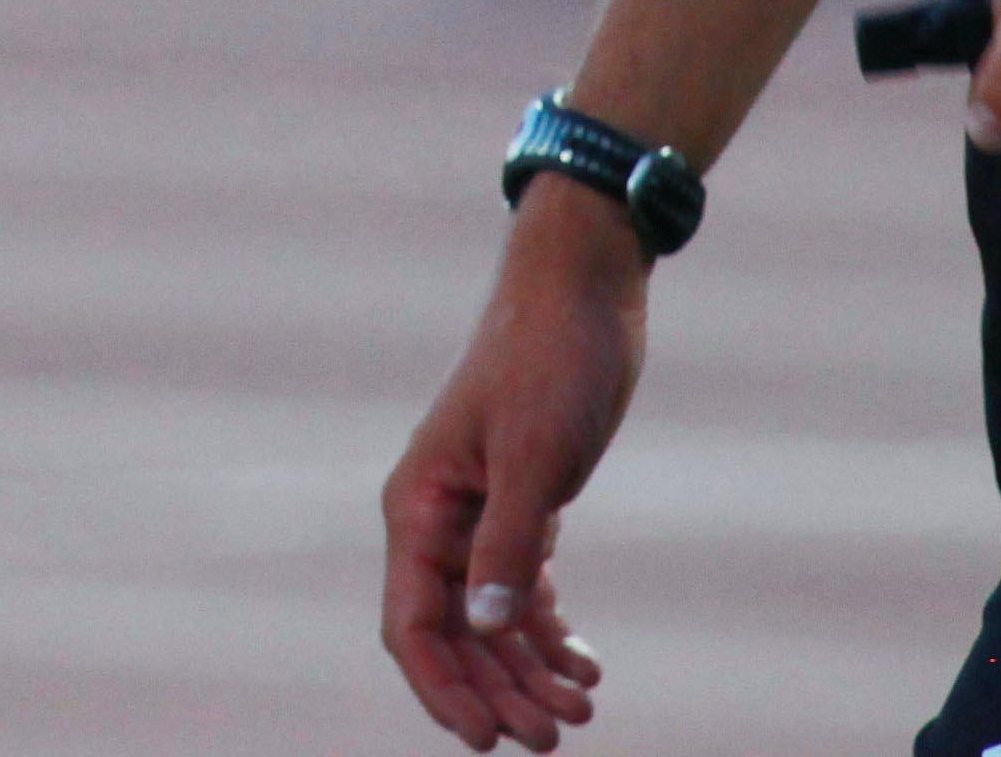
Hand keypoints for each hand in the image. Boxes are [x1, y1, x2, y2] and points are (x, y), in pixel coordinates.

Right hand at [378, 190, 637, 750]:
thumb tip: (483, 629)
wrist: (586, 289)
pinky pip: (522, 591)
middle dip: (499, 691)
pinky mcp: (522, 505)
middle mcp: (439, 520)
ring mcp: (479, 515)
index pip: (413, 624)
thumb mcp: (532, 454)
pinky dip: (550, 633)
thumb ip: (505, 543)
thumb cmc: (551, 358)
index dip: (444, 689)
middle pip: (454, 636)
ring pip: (490, 622)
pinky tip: (587, 665)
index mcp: (419, 506)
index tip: (487, 741)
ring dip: (529, 671)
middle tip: (558, 737)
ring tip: (583, 708)